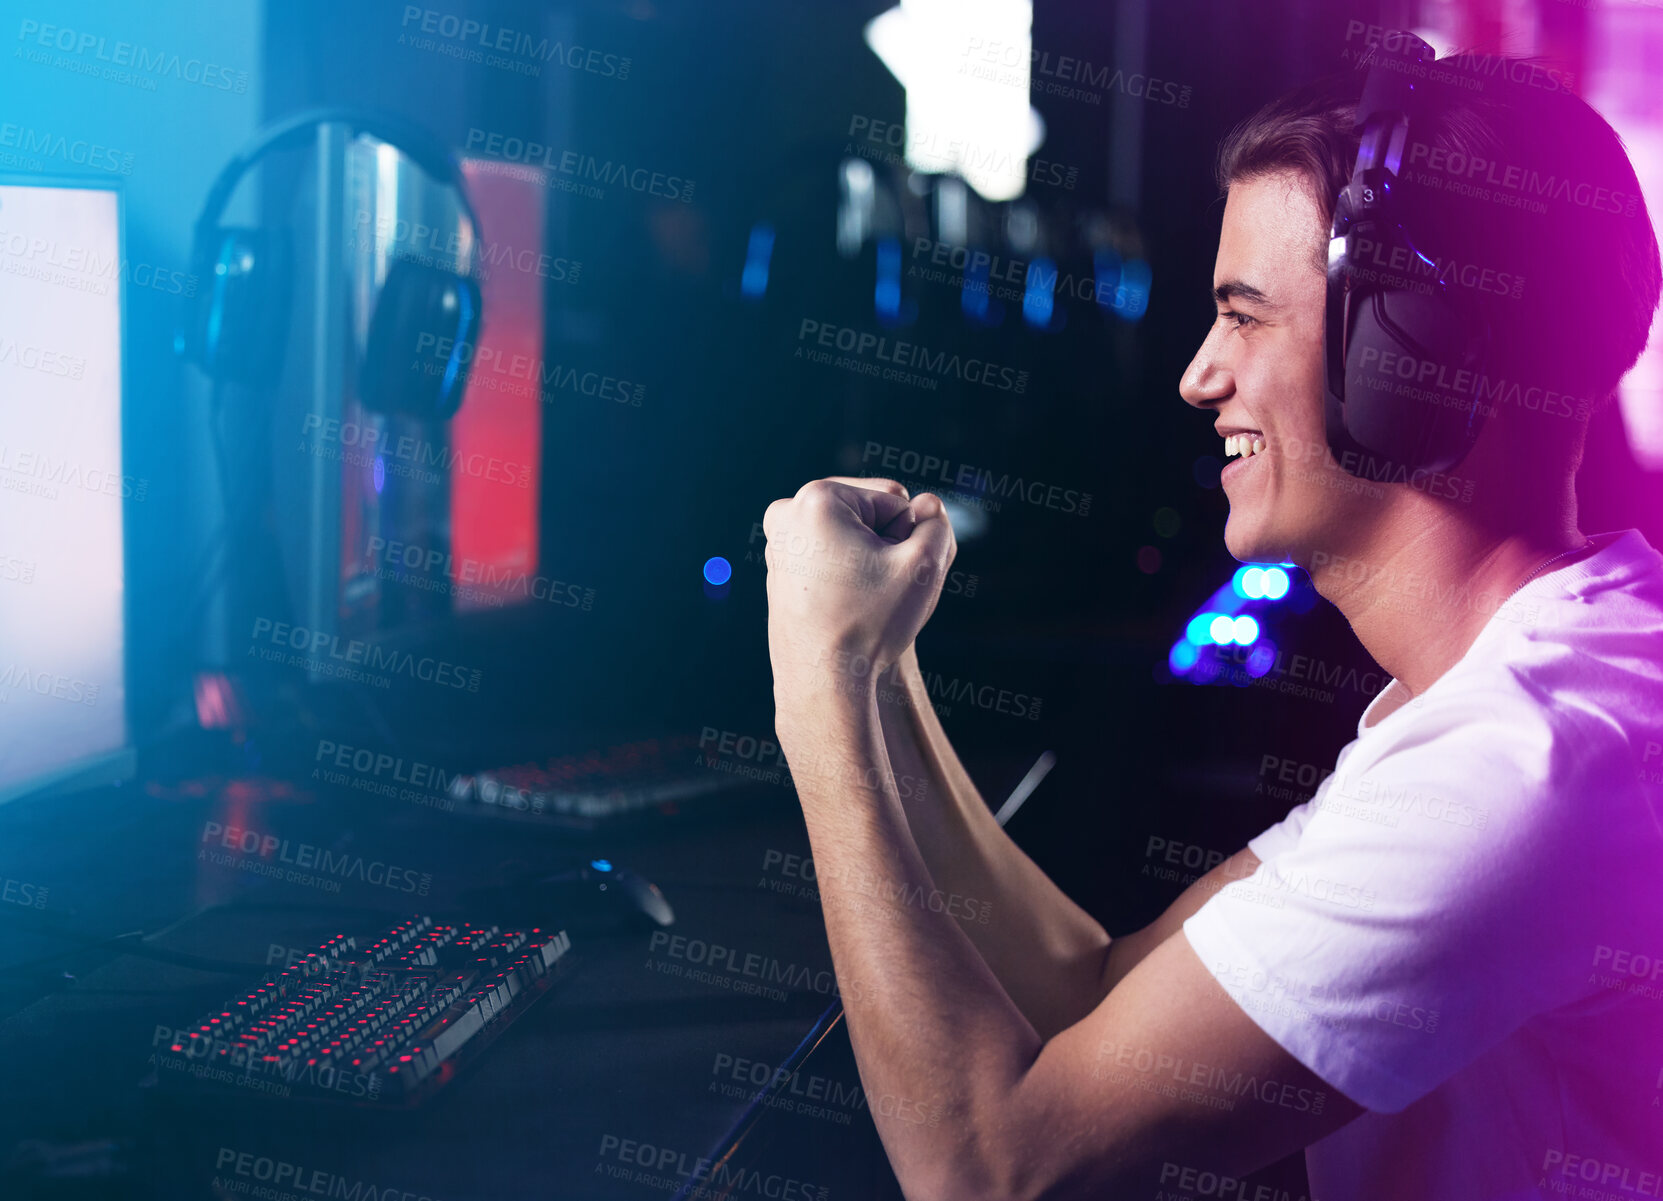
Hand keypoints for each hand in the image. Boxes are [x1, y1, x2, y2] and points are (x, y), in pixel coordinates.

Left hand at [762, 476, 955, 707]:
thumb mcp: (924, 566)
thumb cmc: (870, 622)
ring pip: (851, 540)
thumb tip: (927, 506)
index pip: (895, 502)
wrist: (823, 683)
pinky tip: (847, 610)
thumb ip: (938, 525)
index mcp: (817, 498)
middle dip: (886, 547)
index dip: (907, 540)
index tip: (890, 576)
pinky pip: (830, 562)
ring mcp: (778, 545)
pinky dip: (846, 579)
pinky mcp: (779, 573)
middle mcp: (787, 514)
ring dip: (868, 564)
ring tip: (863, 603)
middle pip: (869, 516)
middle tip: (879, 591)